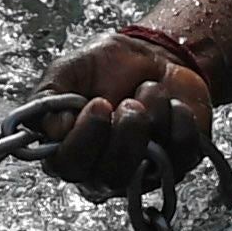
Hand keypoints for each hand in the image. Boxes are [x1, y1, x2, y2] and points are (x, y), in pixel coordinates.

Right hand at [34, 33, 213, 196]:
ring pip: (147, 166)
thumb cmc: (107, 67)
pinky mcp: (179, 162)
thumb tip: (53, 130)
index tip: (99, 103)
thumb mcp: (68, 70)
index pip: (69, 167)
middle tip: (130, 102)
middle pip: (111, 176)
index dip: (85, 138)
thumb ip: (49, 98)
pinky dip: (180, 119)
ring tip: (148, 90)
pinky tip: (173, 104)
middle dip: (124, 133)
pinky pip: (183, 152)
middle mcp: (104, 170)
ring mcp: (143, 171)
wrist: (153, 54)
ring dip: (152, 117)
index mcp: (71, 151)